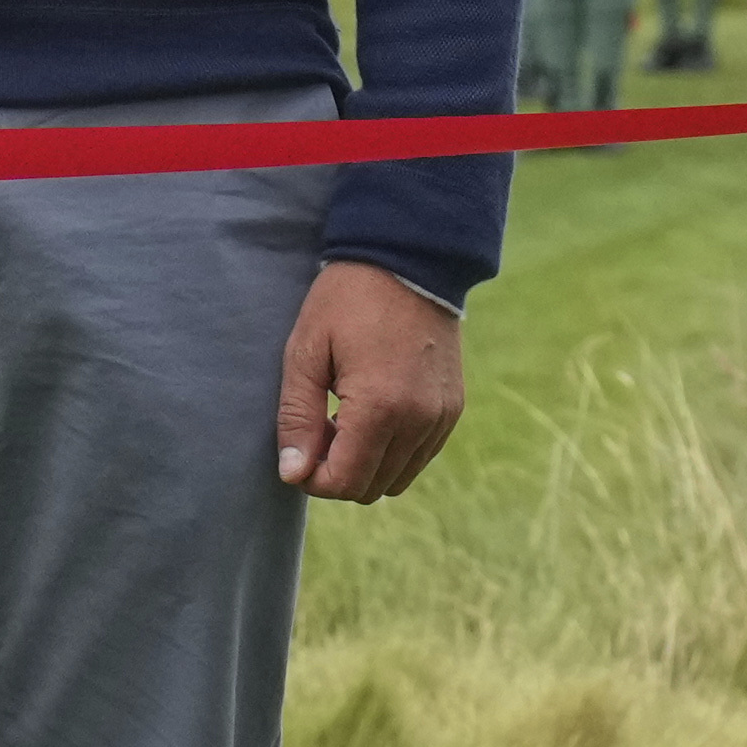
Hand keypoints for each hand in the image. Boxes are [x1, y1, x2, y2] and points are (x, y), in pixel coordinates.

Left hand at [277, 262, 465, 502]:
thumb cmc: (347, 300)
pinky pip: (420, 456)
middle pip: (372, 487)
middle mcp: (419, 420)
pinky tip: (373, 414)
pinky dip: (393, 451)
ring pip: (398, 478)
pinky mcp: (453, 408)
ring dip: (366, 463)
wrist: (409, 259)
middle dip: (339, 472)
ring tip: (345, 419)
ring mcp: (442, 417)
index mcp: (380, 407)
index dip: (314, 479)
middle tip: (319, 430)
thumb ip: (297, 418)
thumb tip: (293, 474)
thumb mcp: (306, 352)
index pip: (346, 482)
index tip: (299, 452)